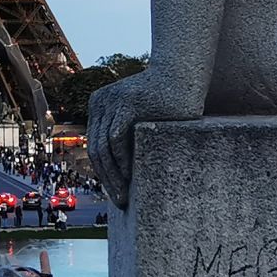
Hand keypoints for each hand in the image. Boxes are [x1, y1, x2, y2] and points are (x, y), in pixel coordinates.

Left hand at [86, 71, 199, 209]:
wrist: (181, 75)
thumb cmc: (164, 100)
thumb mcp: (138, 113)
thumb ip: (125, 130)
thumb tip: (119, 168)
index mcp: (99, 104)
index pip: (95, 144)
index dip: (102, 170)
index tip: (114, 190)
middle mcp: (101, 102)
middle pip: (95, 148)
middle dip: (106, 178)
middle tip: (119, 201)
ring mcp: (113, 101)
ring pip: (103, 147)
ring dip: (113, 176)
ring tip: (124, 196)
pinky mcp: (127, 104)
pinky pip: (116, 139)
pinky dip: (121, 160)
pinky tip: (131, 177)